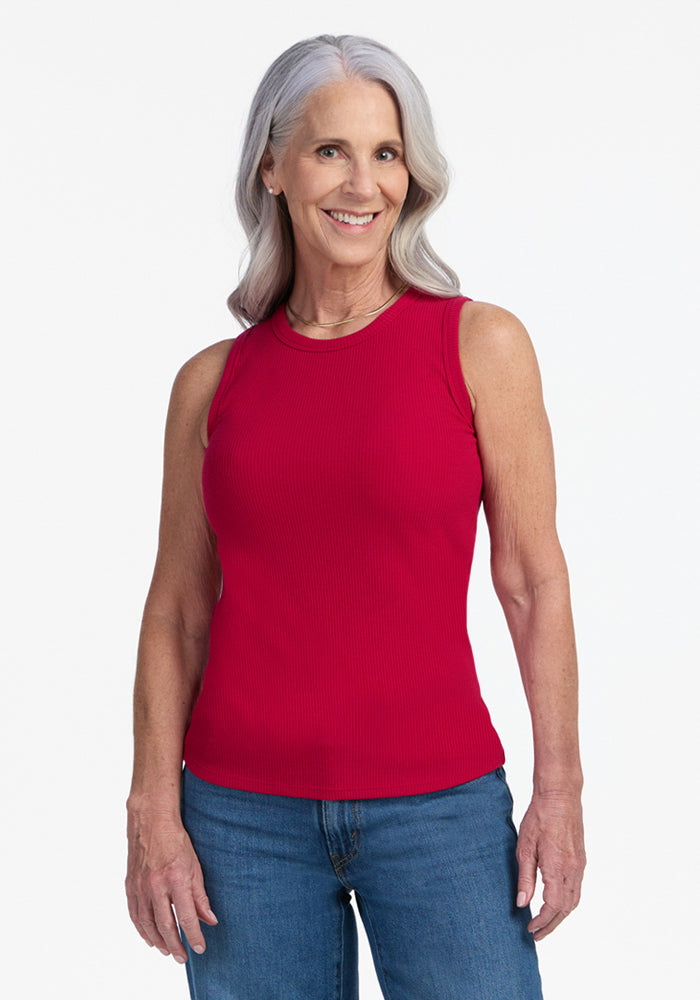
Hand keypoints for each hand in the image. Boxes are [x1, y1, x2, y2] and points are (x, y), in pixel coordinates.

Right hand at [125, 807, 217, 963]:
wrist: (151, 821)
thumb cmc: (176, 840)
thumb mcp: (195, 866)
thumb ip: (201, 895)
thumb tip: (210, 920)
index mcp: (176, 878)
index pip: (187, 916)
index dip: (193, 935)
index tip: (200, 948)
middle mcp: (156, 885)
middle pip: (165, 925)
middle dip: (175, 945)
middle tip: (182, 958)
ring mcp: (140, 886)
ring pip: (148, 923)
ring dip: (158, 941)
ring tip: (168, 951)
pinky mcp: (130, 886)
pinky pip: (135, 914)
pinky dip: (142, 930)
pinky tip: (150, 938)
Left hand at [515, 790, 585, 940]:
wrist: (560, 795)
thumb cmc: (540, 816)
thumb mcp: (525, 847)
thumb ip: (525, 877)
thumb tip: (522, 903)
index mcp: (558, 867)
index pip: (553, 906)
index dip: (543, 921)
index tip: (531, 929)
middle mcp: (573, 869)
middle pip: (566, 909)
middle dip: (552, 925)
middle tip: (537, 934)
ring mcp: (579, 865)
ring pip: (574, 900)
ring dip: (561, 915)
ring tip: (545, 923)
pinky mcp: (581, 859)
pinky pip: (577, 888)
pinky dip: (567, 902)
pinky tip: (556, 902)